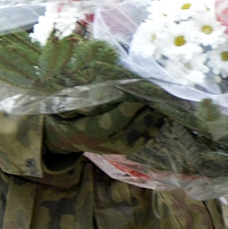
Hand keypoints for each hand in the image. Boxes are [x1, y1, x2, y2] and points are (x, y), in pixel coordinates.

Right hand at [43, 97, 163, 156]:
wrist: (66, 139)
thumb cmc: (66, 116)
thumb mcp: (68, 106)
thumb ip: (82, 96)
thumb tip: (101, 78)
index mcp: (92, 130)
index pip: (118, 118)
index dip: (132, 104)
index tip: (141, 88)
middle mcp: (108, 142)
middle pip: (135, 125)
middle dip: (147, 107)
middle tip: (157, 89)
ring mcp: (119, 148)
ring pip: (143, 132)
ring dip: (153, 115)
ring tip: (161, 98)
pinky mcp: (126, 150)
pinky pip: (145, 138)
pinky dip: (154, 125)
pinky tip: (157, 112)